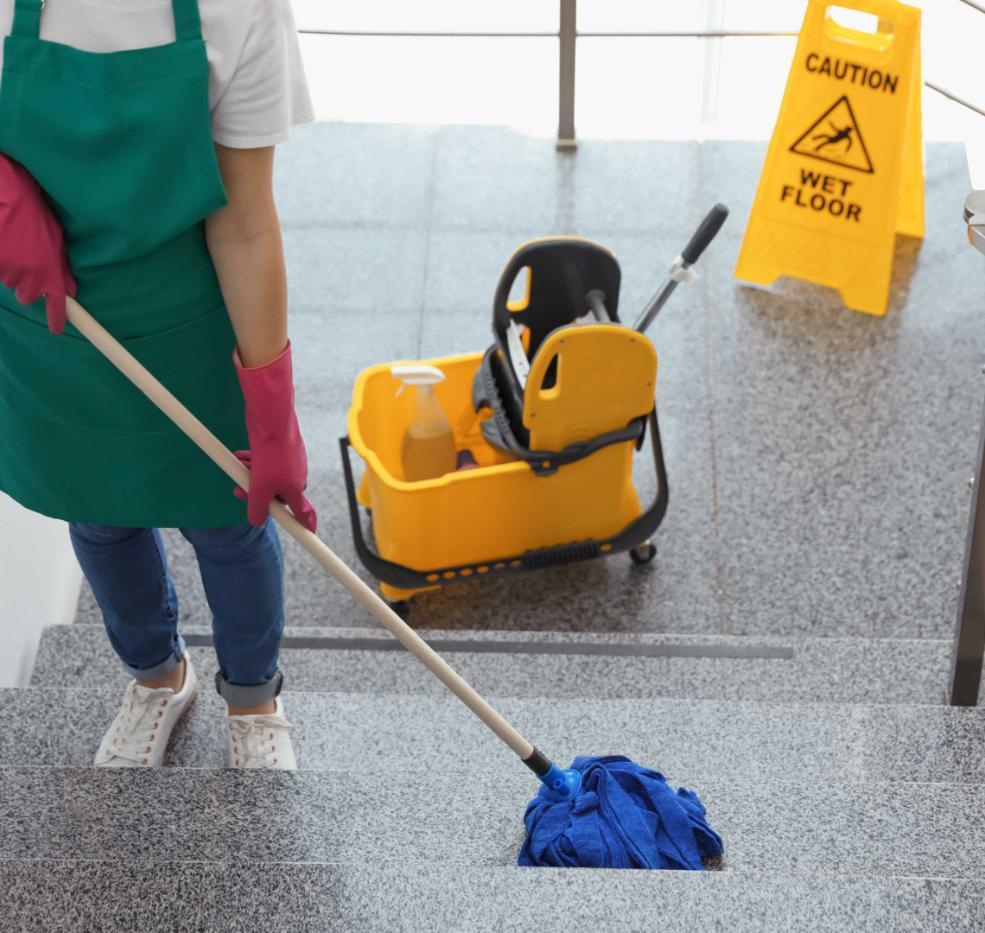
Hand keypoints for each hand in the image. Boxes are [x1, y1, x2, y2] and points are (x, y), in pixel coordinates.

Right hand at [0, 154, 75, 334]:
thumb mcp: (56, 244)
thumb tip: (70, 290)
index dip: (56, 319)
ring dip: (13, 272)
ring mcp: (8, 272)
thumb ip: (62, 270)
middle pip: (27, 297)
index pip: (56, 305)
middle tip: (28, 267)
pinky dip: (1, 264)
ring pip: (10, 283)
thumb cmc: (36, 217)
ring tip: (15, 248)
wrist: (9, 199)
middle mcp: (30, 277)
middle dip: (28, 287)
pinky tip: (5, 247)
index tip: (56, 329)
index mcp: (50, 273)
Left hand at [233, 341, 316, 532]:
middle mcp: (296, 477)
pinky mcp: (283, 449)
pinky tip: (240, 456)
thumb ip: (257, 509)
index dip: (306, 525)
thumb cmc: (270, 455)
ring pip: (268, 477)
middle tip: (239, 490)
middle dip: (257, 493)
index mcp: (296, 490)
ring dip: (252, 476)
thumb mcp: (259, 488)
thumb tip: (256, 521)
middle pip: (277, 495)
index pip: (304, 513)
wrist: (272, 420)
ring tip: (239, 466)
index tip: (311, 534)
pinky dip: (254, 462)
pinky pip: (267, 462)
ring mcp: (291, 462)